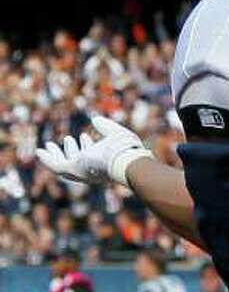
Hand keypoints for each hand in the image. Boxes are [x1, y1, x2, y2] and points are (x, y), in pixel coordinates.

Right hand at [35, 115, 152, 188]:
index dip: (87, 147)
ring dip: (56, 155)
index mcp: (104, 165)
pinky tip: (40, 151)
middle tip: (68, 139)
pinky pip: (56, 165)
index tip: (85, 136)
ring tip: (49, 144)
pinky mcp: (73, 169)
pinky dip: (47, 159)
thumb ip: (106, 127)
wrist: (124, 159)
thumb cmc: (125, 148)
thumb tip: (95, 120)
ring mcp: (82, 172)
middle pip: (77, 164)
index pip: (93, 158)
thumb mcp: (115, 133)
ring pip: (64, 165)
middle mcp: (92, 172)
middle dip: (70, 152)